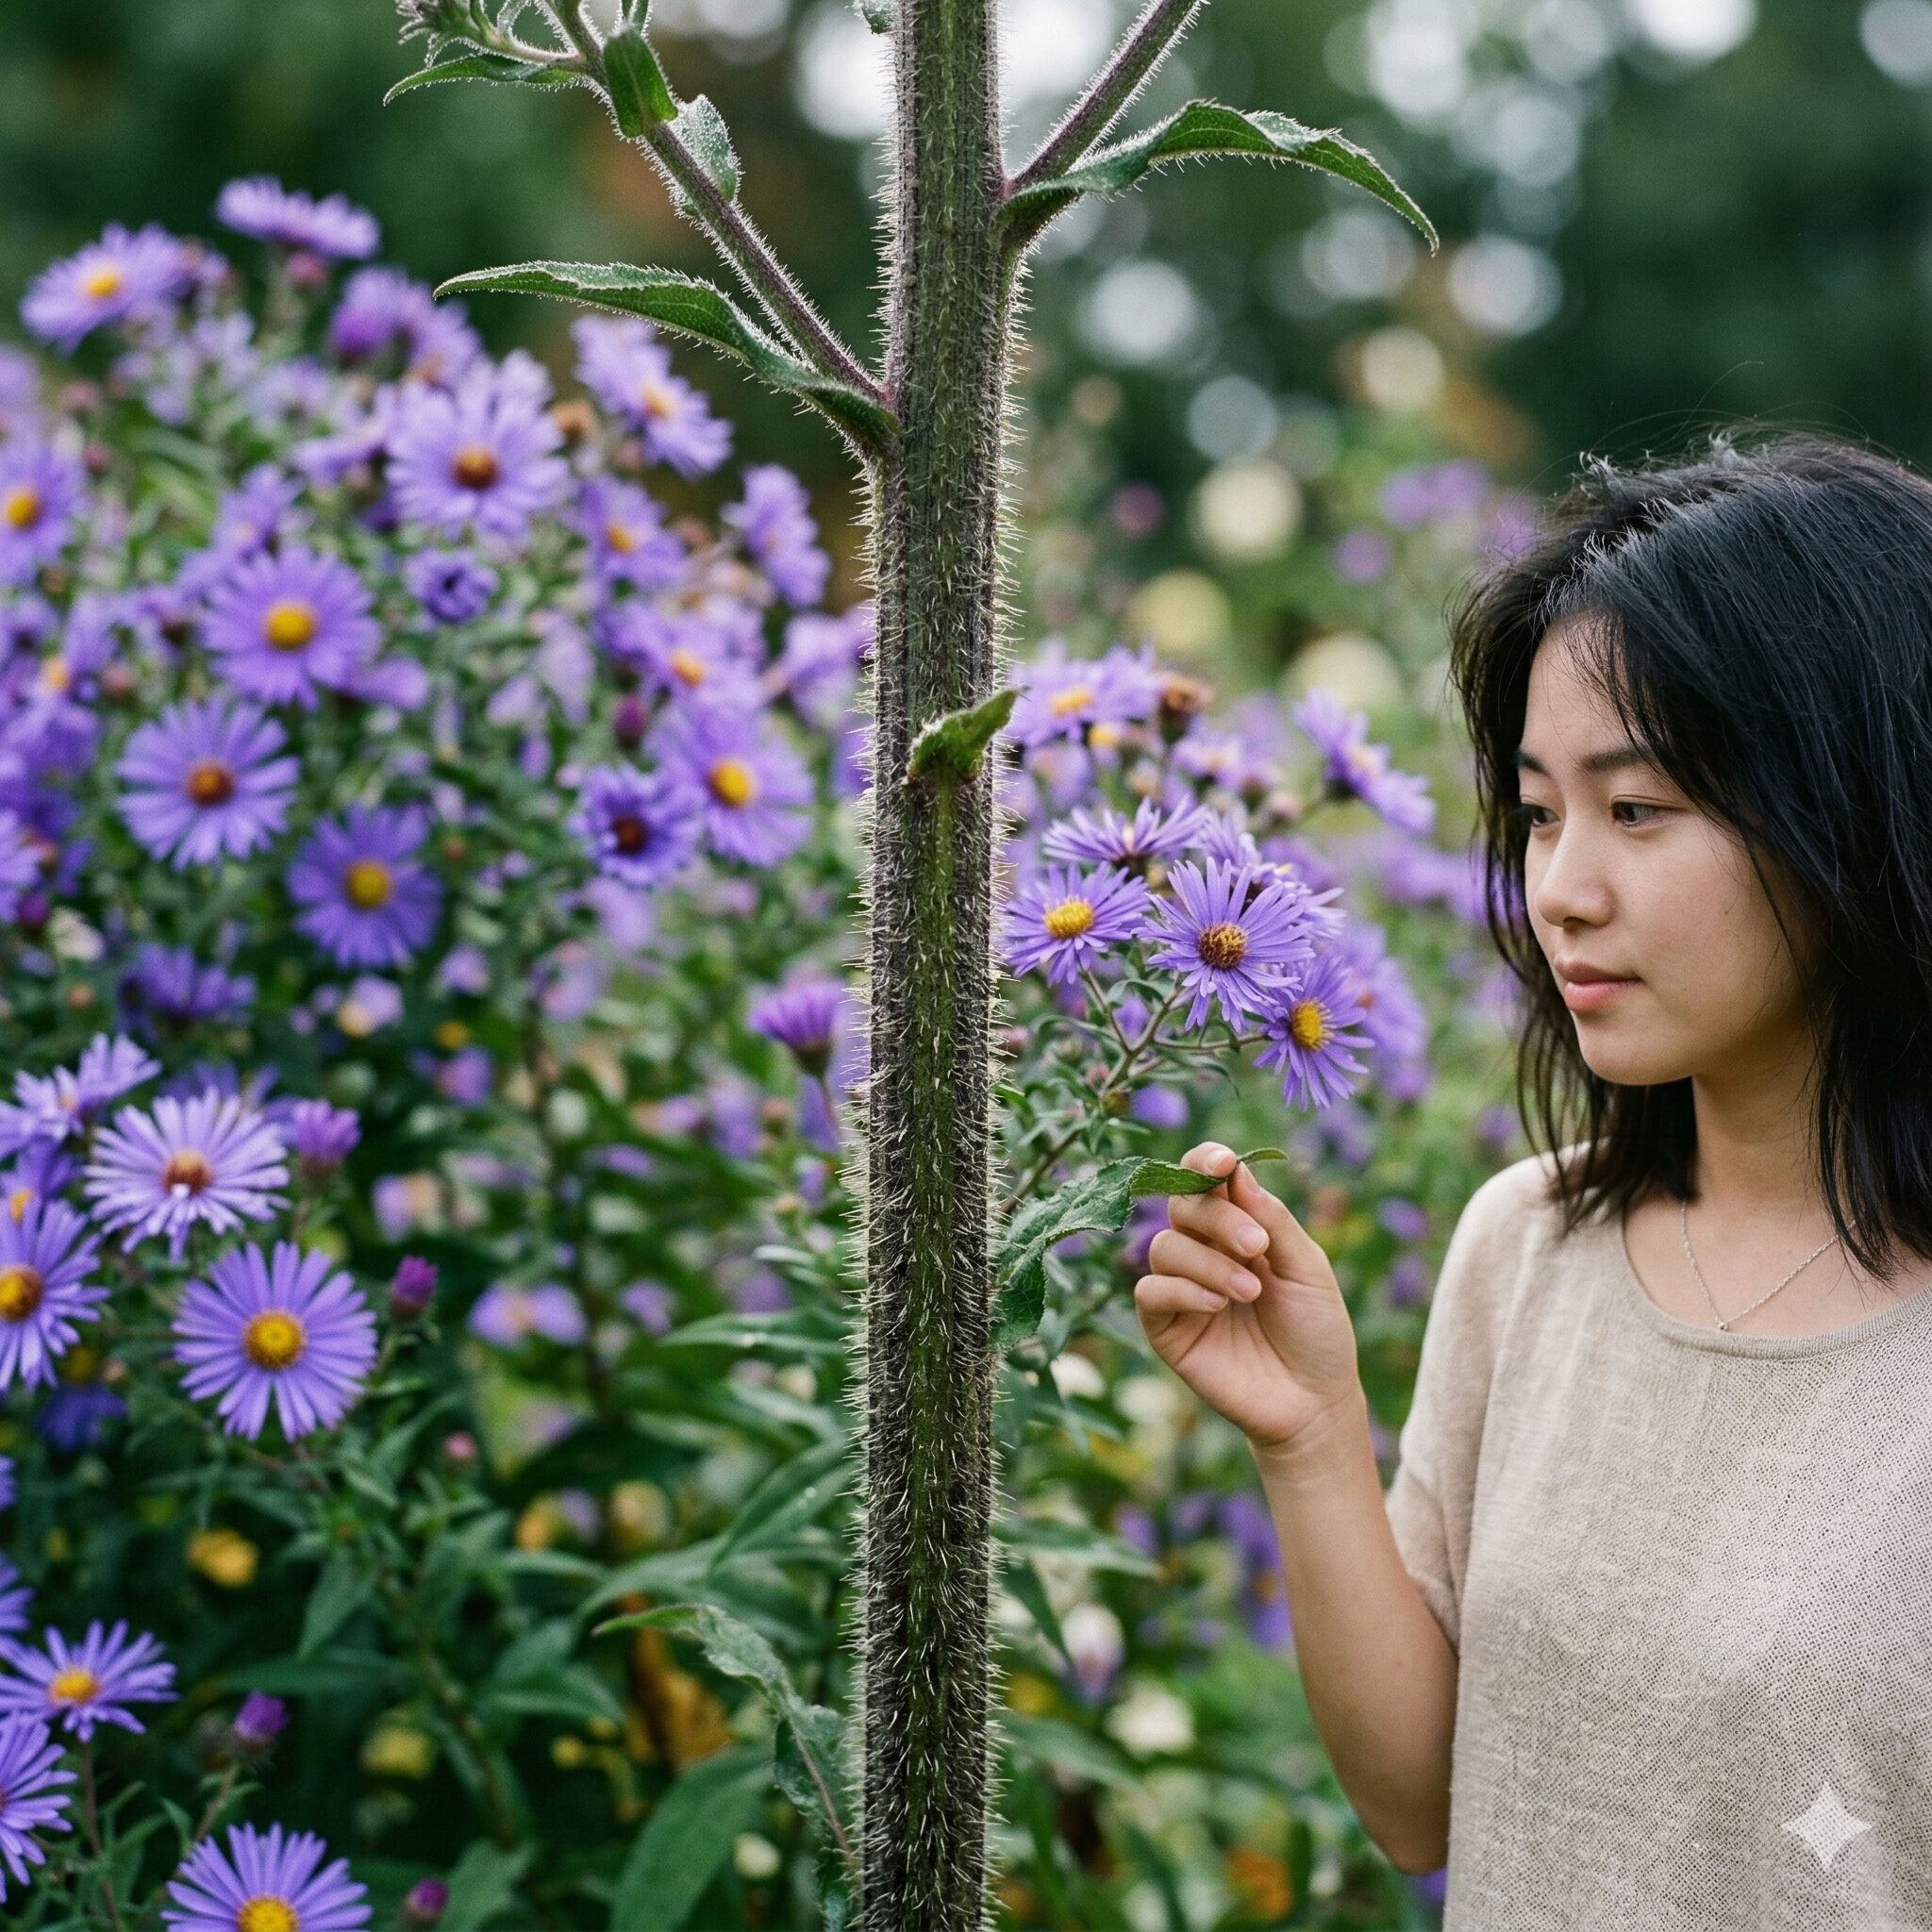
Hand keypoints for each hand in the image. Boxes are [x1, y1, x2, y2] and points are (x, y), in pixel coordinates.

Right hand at [1134, 1142, 1363, 1456]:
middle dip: (1218, 1219)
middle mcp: (1204, 1252)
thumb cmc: (1318, 1332)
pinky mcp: (1166, 1329)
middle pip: (1182, 1206)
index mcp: (1238, 1229)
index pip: (1205, 1181)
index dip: (1205, 1162)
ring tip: (1251, 1293)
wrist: (1315, 1403)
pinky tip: (1218, 1306)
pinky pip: (1150, 1292)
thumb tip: (1236, 1170)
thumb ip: (1272, 1219)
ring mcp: (1182, 1290)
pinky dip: (1181, 1290)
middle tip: (1258, 1247)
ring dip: (1210, 1263)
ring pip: (1164, 1246)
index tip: (1221, 1162)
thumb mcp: (1308, 1268)